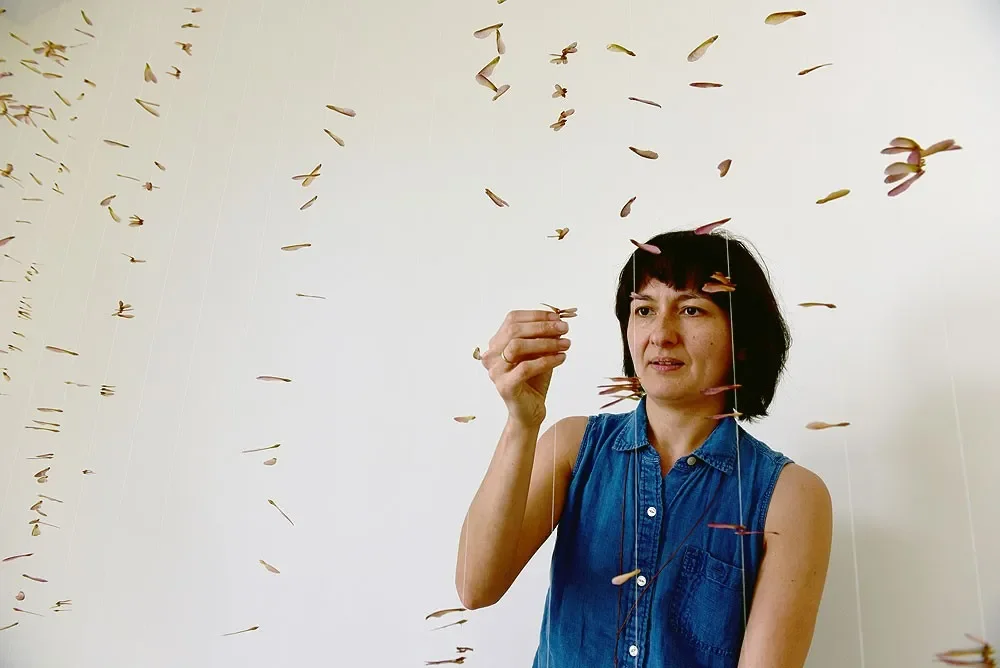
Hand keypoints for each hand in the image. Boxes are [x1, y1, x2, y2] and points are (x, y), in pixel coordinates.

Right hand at [481, 309, 570, 426]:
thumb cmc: (533, 381)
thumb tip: (558, 321)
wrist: (530, 412)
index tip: (557, 318)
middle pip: (514, 331)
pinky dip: (547, 360)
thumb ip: (544, 338)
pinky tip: (561, 358)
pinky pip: (526, 367)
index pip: (512, 319)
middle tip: (564, 328)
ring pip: (517, 346)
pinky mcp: (505, 386)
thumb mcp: (539, 354)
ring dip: (545, 342)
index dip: (535, 315)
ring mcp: (496, 371)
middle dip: (542, 327)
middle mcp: (491, 356)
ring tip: (565, 344)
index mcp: (496, 344)